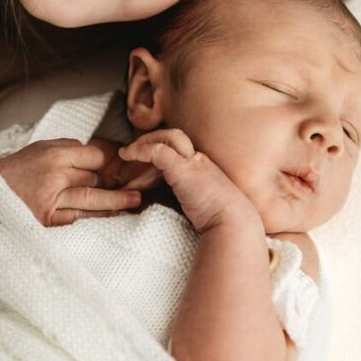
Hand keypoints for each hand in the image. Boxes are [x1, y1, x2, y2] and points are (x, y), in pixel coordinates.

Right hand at [0, 137, 143, 225]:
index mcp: (55, 154)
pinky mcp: (48, 220)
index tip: (111, 168)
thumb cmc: (17, 169)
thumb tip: (101, 156)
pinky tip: (110, 217)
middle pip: (95, 179)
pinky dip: (93, 217)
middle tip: (133, 186)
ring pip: (92, 199)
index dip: (105, 163)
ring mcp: (52, 200)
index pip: (95, 158)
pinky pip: (77, 218)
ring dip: (115, 202)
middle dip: (110, 183)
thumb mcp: (41, 148)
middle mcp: (56, 176)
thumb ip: (69, 150)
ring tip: (135, 201)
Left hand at [118, 129, 263, 235]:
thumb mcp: (206, 204)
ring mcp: (192, 162)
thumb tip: (182, 207)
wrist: (234, 223)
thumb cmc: (222, 221)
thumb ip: (193, 199)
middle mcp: (199, 160)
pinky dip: (140, 151)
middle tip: (133, 149)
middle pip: (175, 137)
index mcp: (205, 168)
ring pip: (167, 138)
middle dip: (152, 138)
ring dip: (144, 142)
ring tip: (126, 152)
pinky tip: (127, 155)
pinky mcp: (183, 169)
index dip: (163, 150)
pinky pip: (157, 151)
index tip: (147, 161)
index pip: (181, 149)